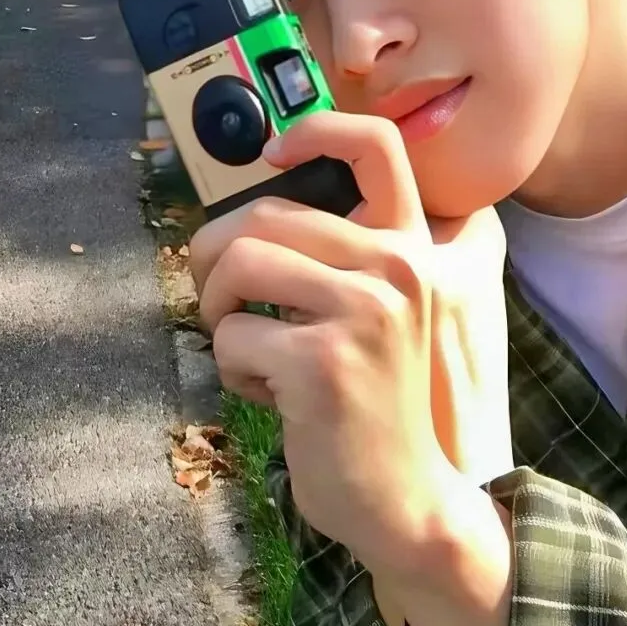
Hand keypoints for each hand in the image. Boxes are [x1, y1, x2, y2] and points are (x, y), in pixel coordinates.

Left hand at [188, 110, 509, 577]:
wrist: (409, 496)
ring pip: (239, 267)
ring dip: (219, 310)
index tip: (273, 152)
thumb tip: (246, 225)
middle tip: (218, 295)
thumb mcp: (380, 313)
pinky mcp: (322, 363)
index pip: (375, 147)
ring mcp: (362, 312)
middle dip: (216, 255)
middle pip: (265, 216)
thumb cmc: (378, 399)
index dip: (317, 129)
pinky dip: (233, 367)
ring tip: (246, 346)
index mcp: (410, 248)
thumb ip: (339, 260)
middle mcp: (396, 267)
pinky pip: (232, 336)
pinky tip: (271, 394)